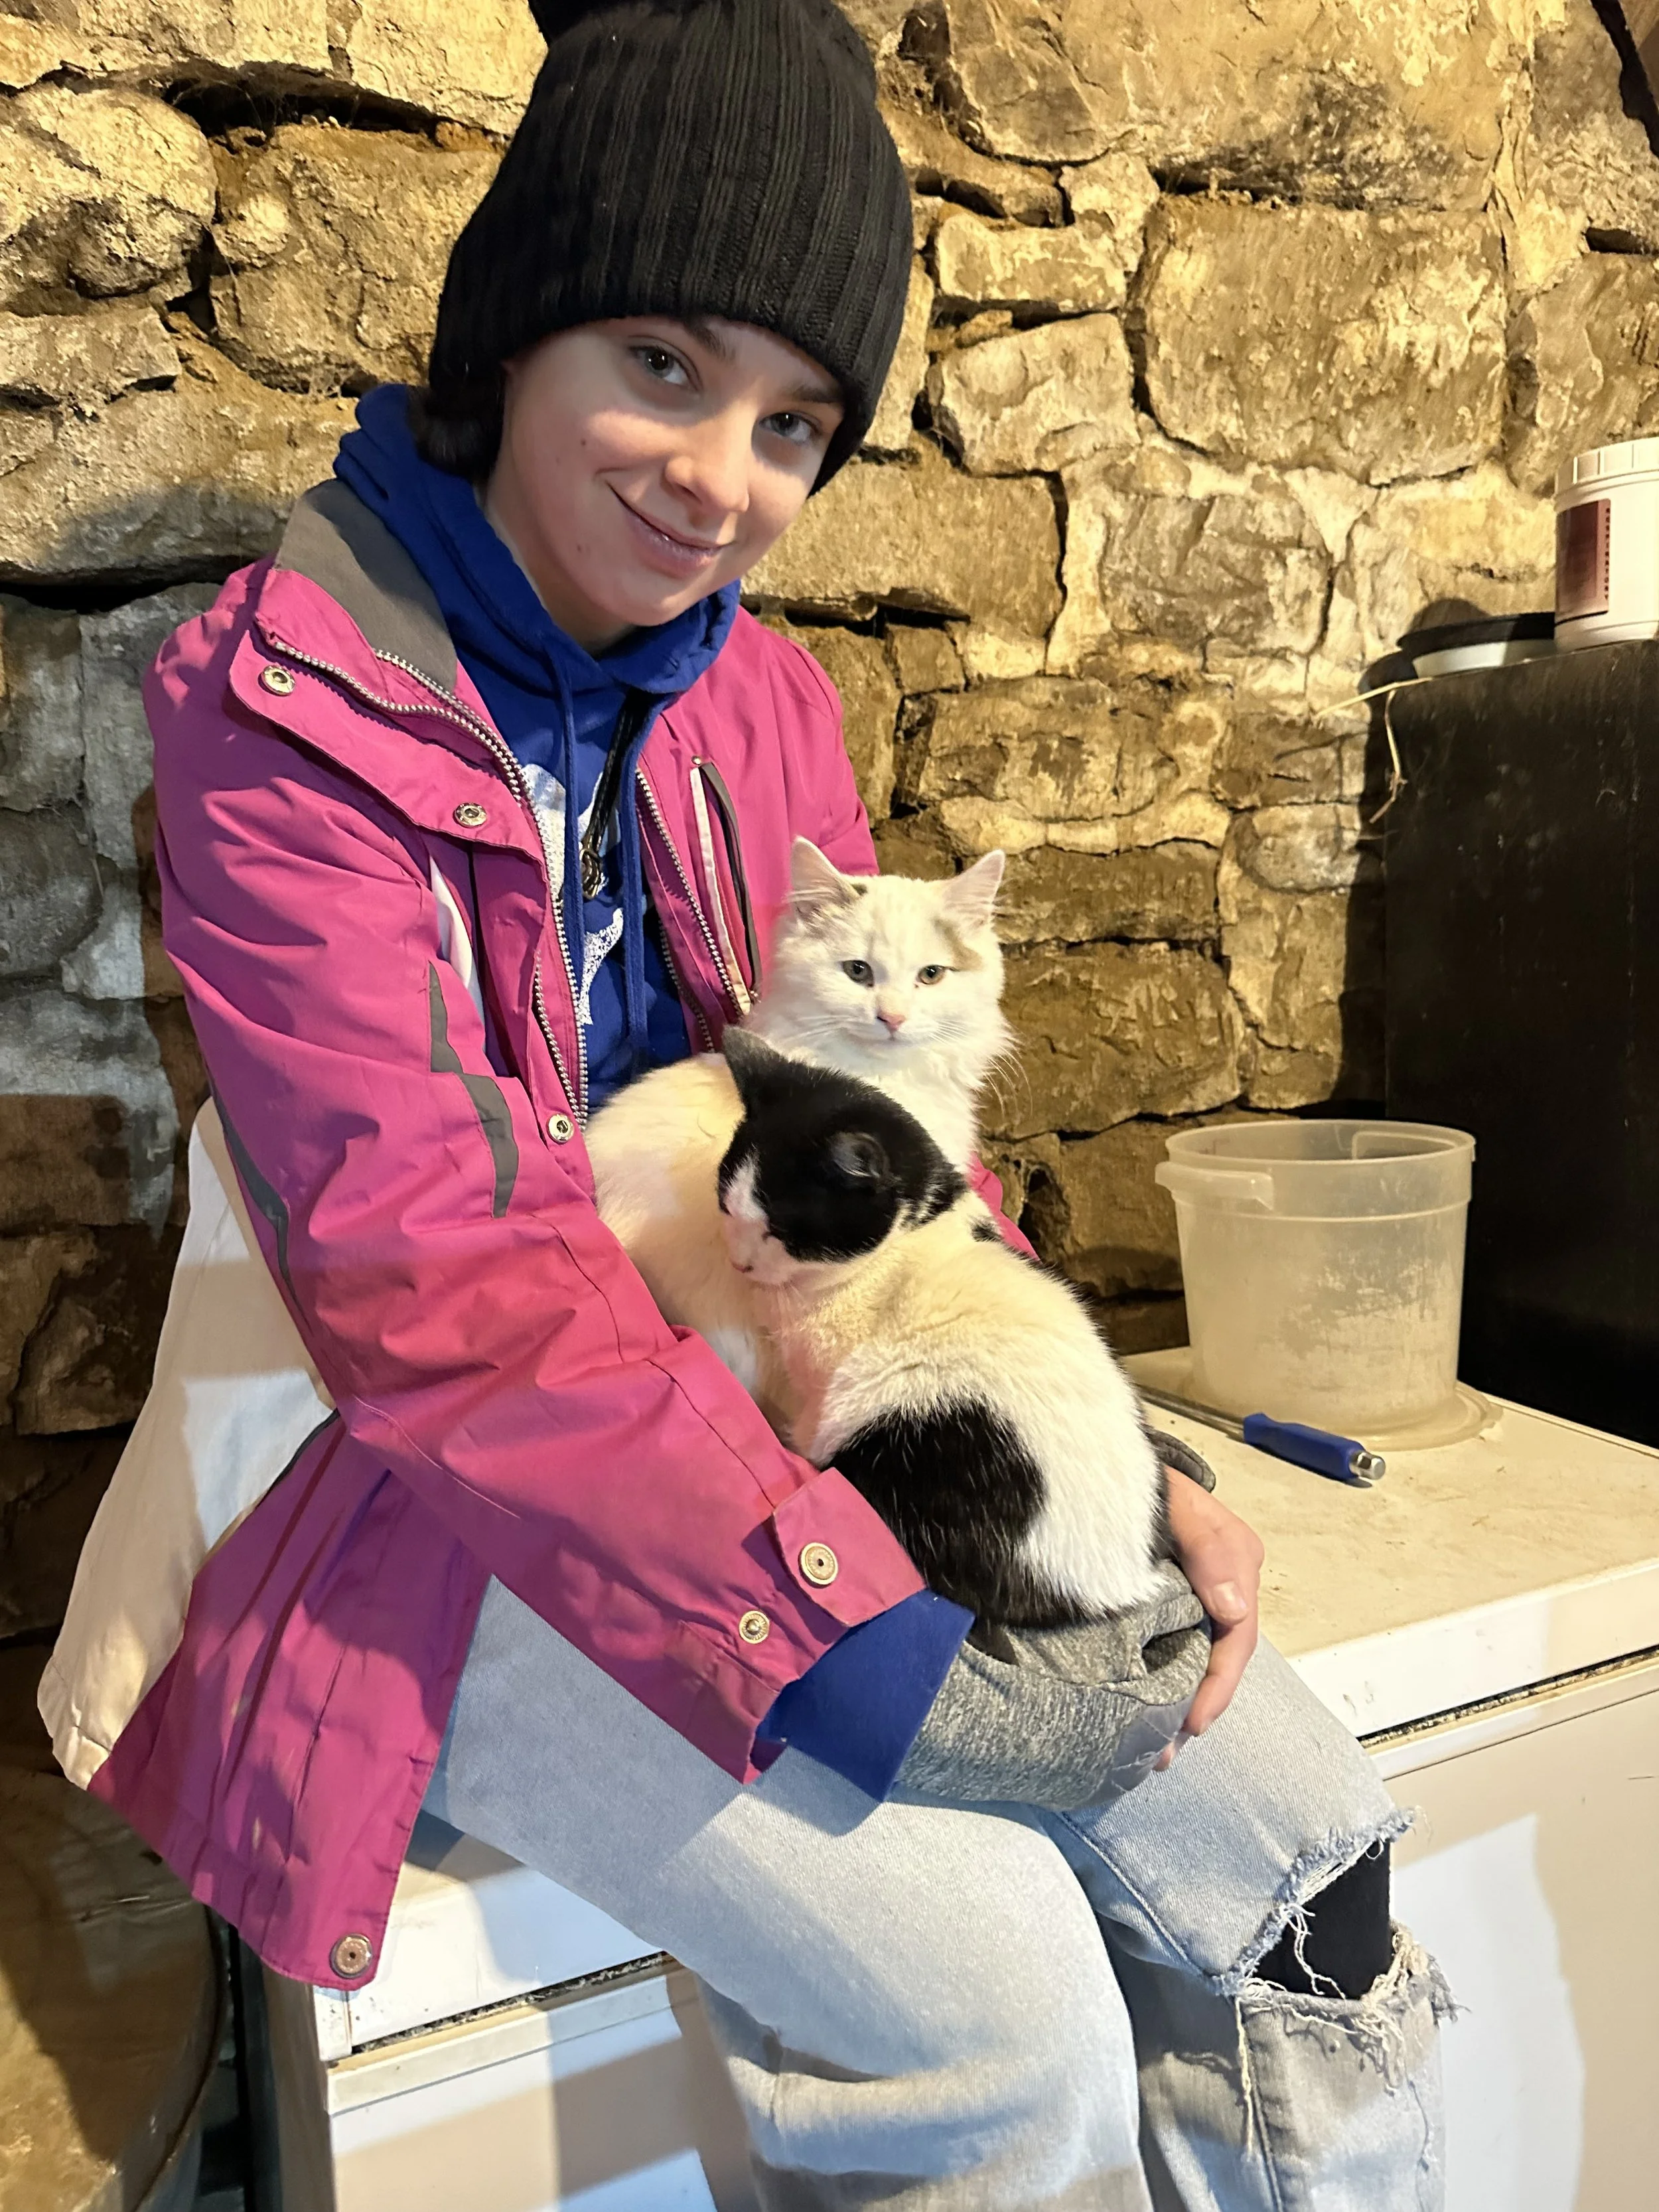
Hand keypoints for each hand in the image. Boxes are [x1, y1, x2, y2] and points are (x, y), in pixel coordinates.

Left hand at [1156, 1468, 1262, 1765]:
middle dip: (1196, 1706)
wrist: (1091, 1453)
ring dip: (1175, 1703)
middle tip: (1162, 1751)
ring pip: (1190, 1659)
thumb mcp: (1176, 1500)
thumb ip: (1208, 1545)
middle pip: (1216, 1658)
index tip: (1192, 1722)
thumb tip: (1233, 1606)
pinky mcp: (1152, 1599)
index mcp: (1234, 1559)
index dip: (1218, 1685)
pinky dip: (1154, 1682)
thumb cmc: (1137, 1474)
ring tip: (1149, 1748)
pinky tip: (1133, 1710)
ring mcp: (1185, 1593)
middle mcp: (1217, 1582)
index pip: (1236, 1636)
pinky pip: (1163, 1647)